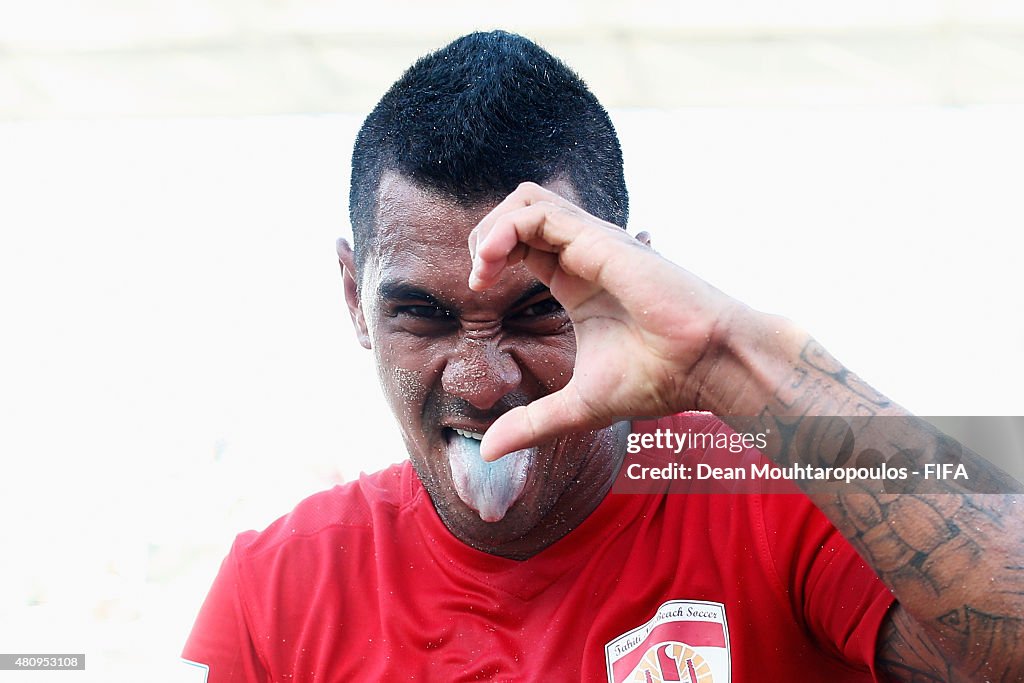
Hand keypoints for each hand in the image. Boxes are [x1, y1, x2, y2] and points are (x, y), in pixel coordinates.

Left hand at [468, 182, 737, 459]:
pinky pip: (539, 213)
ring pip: (527, 198)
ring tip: (483, 268)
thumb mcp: (578, 407)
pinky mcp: (601, 241)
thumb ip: (532, 424)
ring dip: (493, 227)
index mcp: (577, 281)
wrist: (707, 367)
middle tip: (478, 277)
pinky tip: (494, 265)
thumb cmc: (658, 380)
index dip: (491, 257)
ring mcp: (593, 243)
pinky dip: (505, 230)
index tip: (479, 293)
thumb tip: (489, 451)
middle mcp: (584, 255)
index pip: (524, 243)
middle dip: (486, 234)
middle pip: (521, 209)